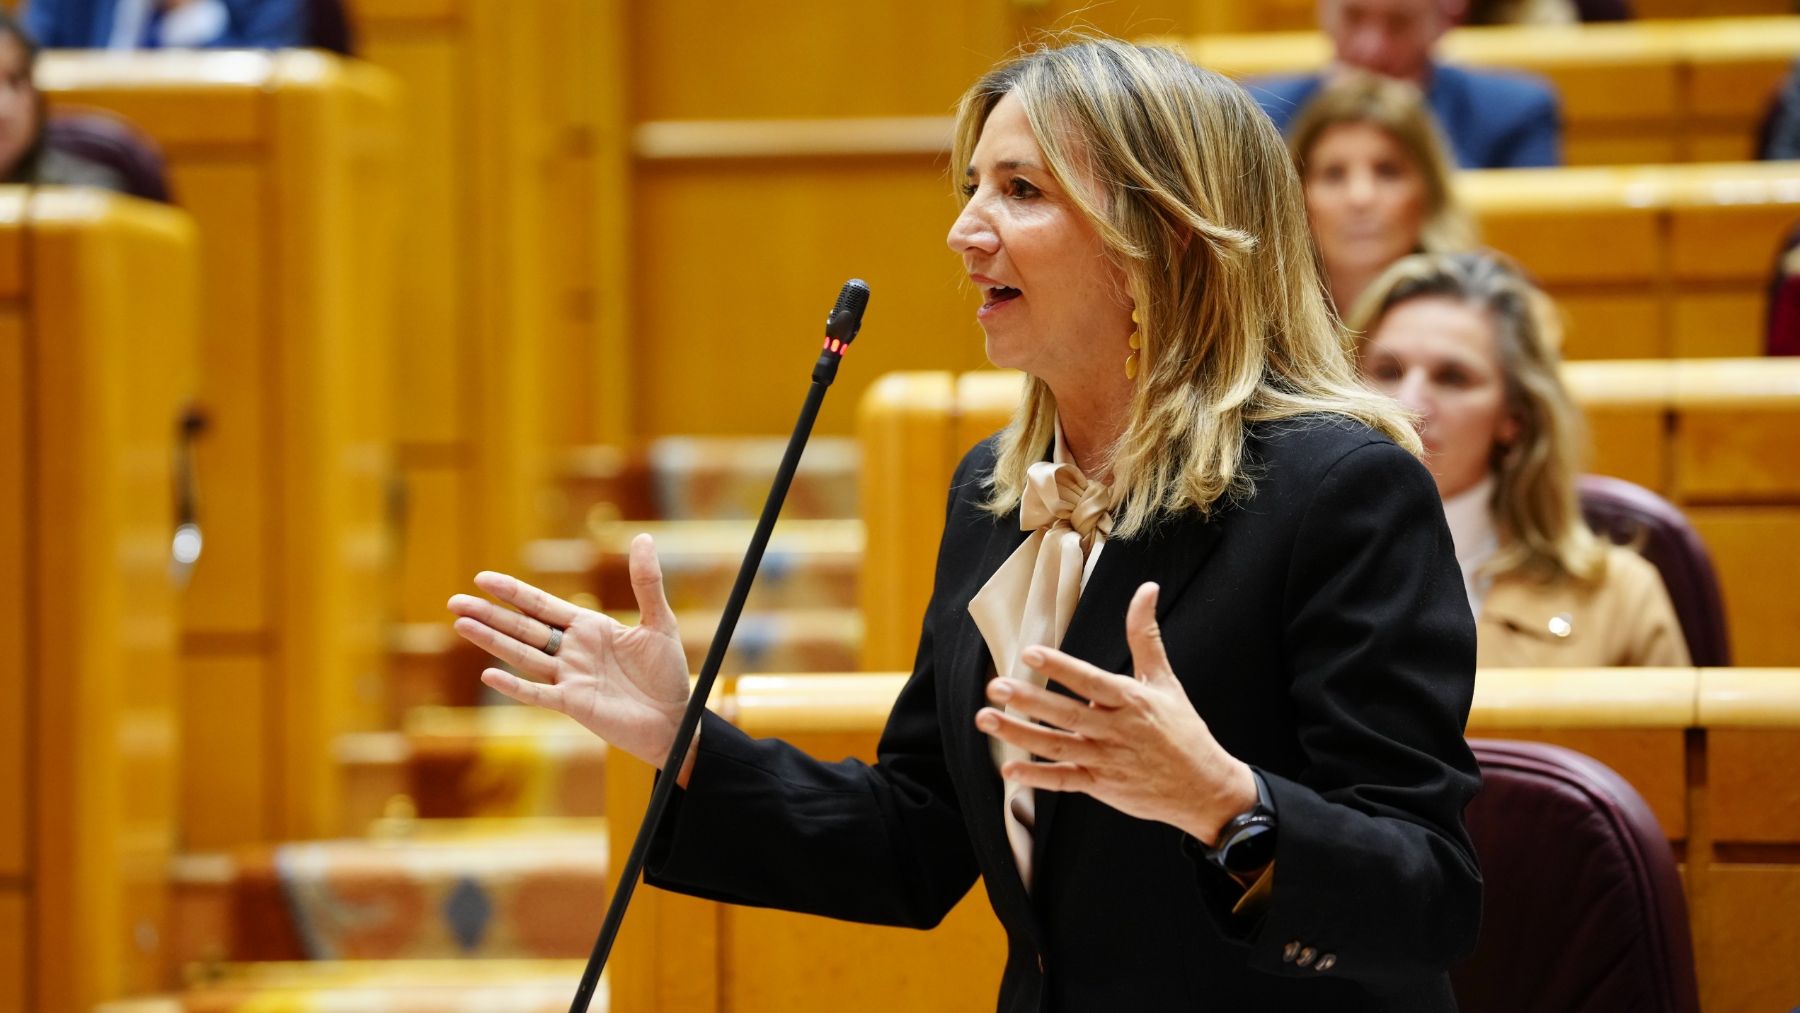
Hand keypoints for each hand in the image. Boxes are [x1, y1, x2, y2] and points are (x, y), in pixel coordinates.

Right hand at [447, 534, 698, 781]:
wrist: (676, 719)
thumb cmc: (667, 673)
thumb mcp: (659, 622)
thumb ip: (646, 582)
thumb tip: (644, 537)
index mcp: (588, 627)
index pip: (542, 605)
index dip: (512, 592)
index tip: (482, 578)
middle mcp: (572, 651)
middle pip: (523, 627)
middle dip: (489, 614)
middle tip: (454, 601)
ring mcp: (569, 678)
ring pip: (523, 655)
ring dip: (493, 641)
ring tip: (461, 624)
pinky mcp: (573, 704)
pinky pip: (538, 694)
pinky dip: (514, 686)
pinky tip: (488, 674)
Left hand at [975, 582, 1257, 845]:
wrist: (1205, 789)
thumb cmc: (1183, 730)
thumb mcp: (1165, 680)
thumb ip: (1146, 636)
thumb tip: (1146, 588)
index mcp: (1131, 701)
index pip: (1090, 681)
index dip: (1061, 667)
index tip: (1030, 652)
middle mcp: (1116, 731)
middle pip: (1066, 714)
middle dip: (1029, 700)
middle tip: (994, 686)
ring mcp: (1107, 761)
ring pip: (1057, 747)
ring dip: (1020, 735)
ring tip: (986, 720)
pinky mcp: (1101, 787)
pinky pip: (1065, 782)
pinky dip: (1037, 777)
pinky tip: (1009, 769)